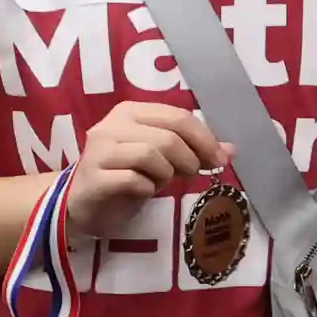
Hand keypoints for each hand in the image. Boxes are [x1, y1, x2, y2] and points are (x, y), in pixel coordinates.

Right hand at [64, 102, 230, 239]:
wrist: (84, 204)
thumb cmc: (126, 176)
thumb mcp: (163, 160)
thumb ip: (193, 150)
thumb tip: (231, 150)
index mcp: (130, 112)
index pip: (178, 116)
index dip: (205, 139)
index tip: (220, 160)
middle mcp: (111, 125)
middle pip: (167, 136)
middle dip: (189, 158)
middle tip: (191, 174)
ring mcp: (99, 151)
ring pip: (150, 154)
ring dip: (166, 173)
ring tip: (161, 182)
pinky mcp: (93, 178)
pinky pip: (133, 179)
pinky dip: (147, 188)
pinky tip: (143, 191)